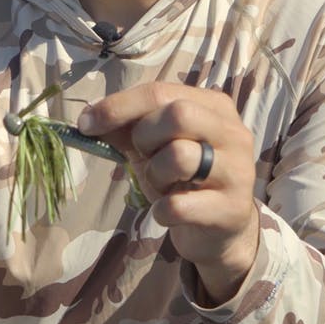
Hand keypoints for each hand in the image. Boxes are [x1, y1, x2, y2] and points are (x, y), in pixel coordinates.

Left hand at [77, 83, 259, 303]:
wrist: (221, 231)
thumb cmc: (183, 180)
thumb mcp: (155, 147)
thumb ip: (127, 128)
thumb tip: (89, 117)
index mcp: (213, 106)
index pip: (161, 92)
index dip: (118, 106)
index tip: (87, 123)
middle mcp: (232, 132)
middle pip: (178, 114)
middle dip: (144, 137)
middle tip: (142, 156)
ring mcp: (237, 171)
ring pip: (180, 156)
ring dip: (154, 174)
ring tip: (162, 184)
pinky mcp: (231, 209)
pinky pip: (179, 205)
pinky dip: (160, 210)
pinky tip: (166, 212)